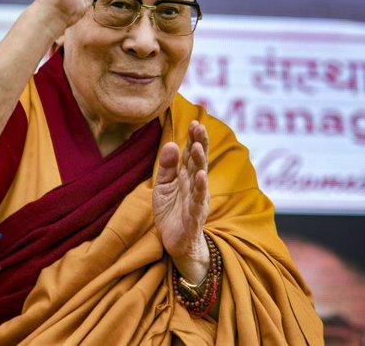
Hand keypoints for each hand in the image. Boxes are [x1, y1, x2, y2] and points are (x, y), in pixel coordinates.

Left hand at [153, 121, 209, 283]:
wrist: (176, 243)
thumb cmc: (171, 212)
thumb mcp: (163, 187)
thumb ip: (166, 167)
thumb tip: (169, 144)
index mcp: (186, 176)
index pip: (191, 154)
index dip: (193, 138)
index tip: (195, 122)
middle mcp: (195, 184)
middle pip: (198, 160)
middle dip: (200, 143)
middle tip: (199, 126)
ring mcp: (197, 199)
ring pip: (200, 177)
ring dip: (200, 161)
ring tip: (197, 146)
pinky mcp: (194, 215)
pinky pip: (198, 199)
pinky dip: (200, 188)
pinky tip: (200, 176)